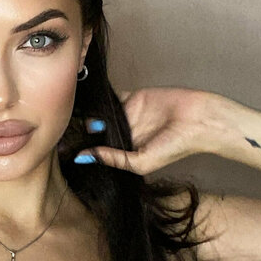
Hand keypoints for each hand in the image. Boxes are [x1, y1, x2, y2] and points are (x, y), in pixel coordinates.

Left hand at [78, 87, 220, 172]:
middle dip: (81, 132)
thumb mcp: (140, 162)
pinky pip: (111, 98)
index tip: (64, 148)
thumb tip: (84, 157)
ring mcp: (128, 115)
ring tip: (71, 117)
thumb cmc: (175, 147)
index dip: (84, 150)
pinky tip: (87, 101)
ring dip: (89, 114)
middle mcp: (125, 135)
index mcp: (127, 153)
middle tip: (63, 131)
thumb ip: (113, 158)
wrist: (197, 120)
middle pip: (97, 132)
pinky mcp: (133, 98)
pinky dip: (100, 99)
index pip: (100, 152)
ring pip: (101, 114)